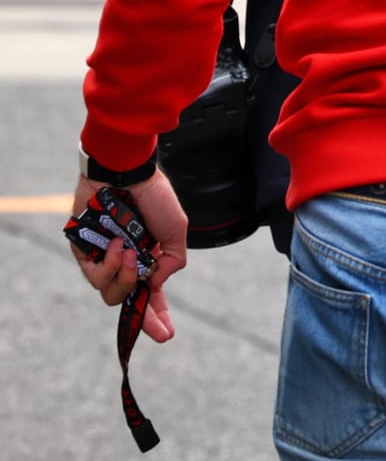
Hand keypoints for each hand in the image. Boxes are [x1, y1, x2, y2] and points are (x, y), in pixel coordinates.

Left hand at [70, 170, 187, 342]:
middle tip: (146, 290)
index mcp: (148, 258)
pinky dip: (109, 264)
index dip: (157, 317)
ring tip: (132, 251)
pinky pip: (94, 275)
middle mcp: (124, 261)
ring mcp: (103, 258)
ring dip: (124, 276)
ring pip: (109, 292)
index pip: (151, 295)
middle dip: (140, 308)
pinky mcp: (84, 252)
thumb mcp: (177, 230)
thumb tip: (153, 282)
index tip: (166, 335)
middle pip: (126, 300)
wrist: (127, 173)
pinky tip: (118, 244)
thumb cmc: (154, 197)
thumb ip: (172, 261)